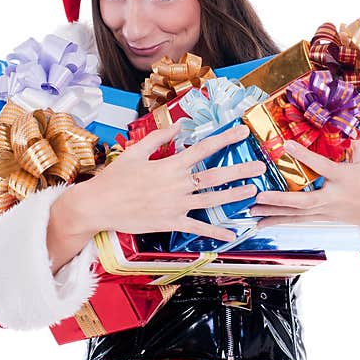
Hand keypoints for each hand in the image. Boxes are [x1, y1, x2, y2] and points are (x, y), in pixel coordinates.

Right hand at [62, 121, 266, 241]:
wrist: (98, 205)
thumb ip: (158, 138)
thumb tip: (177, 125)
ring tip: (253, 191)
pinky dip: (215, 233)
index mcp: (170, 165)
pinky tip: (231, 235)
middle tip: (261, 166)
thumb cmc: (114, 178)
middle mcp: (177, 184)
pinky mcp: (170, 222)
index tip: (242, 132)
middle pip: (215, 175)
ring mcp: (175, 204)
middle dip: (240, 169)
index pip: (203, 148)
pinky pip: (197, 227)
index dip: (225, 139)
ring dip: (234, 196)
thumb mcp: (135, 152)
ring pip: (211, 200)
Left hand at [250, 137, 359, 235]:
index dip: (305, 155)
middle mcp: (335, 196)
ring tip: (251, 210)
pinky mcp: (325, 218)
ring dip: (273, 213)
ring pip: (298, 214)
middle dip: (280, 199)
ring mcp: (328, 210)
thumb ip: (349, 139)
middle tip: (259, 195)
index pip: (322, 165)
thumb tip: (331, 121)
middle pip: (305, 201)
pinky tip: (263, 223)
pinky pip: (299, 220)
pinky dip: (280, 221)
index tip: (286, 145)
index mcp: (345, 177)